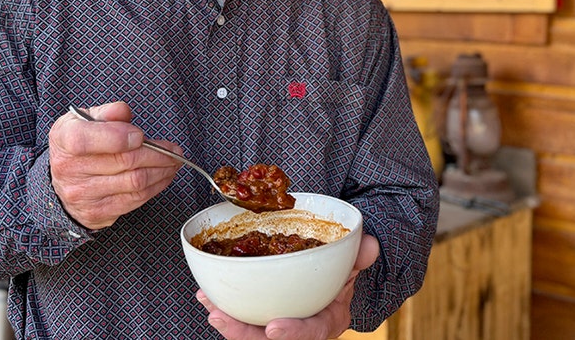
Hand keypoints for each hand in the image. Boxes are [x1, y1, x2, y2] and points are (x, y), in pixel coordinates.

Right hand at [49, 102, 181, 228]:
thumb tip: (122, 112)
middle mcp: (69, 169)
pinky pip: (135, 199)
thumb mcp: (87, 119)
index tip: (140, 135)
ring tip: (174, 161)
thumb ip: (107, 113)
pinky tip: (164, 176)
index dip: (117, 137)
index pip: (85, 140)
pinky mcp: (97, 212)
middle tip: (174, 149)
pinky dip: (156, 186)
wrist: (64, 179)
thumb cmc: (82, 142)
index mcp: (64, 139)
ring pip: (135, 182)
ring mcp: (82, 194)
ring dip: (162, 171)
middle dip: (157, 154)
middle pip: (123, 161)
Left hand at [196, 233, 380, 339]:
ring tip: (209, 305)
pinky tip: (206, 294)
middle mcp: (298, 330)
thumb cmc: (341, 277)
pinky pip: (242, 318)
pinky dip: (224, 307)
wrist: (333, 284)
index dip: (294, 333)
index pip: (311, 333)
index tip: (273, 327)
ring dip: (227, 322)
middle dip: (242, 334)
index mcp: (325, 323)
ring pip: (250, 333)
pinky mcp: (260, 319)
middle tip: (220, 317)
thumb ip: (359, 257)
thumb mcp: (354, 267)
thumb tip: (369, 244)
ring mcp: (278, 326)